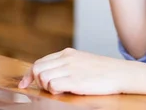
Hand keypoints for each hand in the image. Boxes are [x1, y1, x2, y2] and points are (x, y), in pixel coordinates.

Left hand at [18, 48, 138, 94]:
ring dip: (47, 86)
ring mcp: (70, 69)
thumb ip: (66, 64)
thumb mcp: (82, 61)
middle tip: (48, 89)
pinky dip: (53, 91)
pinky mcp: (75, 80)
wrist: (121, 73)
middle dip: (38, 81)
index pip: (40, 62)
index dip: (29, 74)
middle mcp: (66, 59)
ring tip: (60, 89)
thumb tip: (49, 74)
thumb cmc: (102, 71)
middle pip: (38, 69)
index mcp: (67, 53)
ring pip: (43, 78)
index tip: (24, 84)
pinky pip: (52, 85)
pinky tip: (64, 91)